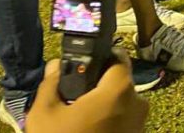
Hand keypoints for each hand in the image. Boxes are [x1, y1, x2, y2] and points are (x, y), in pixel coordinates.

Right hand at [27, 52, 148, 132]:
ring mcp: (140, 124)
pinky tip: (86, 129)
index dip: (101, 57)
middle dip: (98, 85)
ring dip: (102, 105)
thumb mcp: (44, 114)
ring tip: (76, 116)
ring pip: (121, 103)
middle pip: (119, 82)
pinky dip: (108, 121)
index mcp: (119, 89)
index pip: (117, 58)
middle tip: (73, 94)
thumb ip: (51, 84)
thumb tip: (55, 65)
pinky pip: (122, 120)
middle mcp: (137, 103)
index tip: (84, 63)